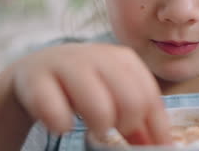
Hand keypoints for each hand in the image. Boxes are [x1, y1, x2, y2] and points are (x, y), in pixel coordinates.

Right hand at [12, 43, 171, 144]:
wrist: (35, 71)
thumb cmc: (83, 86)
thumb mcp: (112, 95)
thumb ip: (137, 118)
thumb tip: (163, 145)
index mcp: (123, 59)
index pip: (151, 96)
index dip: (156, 127)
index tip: (155, 147)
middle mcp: (98, 56)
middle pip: (132, 101)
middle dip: (128, 125)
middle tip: (114, 132)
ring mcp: (67, 65)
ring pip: (98, 106)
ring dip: (100, 126)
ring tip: (93, 129)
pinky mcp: (36, 79)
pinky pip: (55, 110)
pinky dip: (62, 124)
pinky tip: (62, 125)